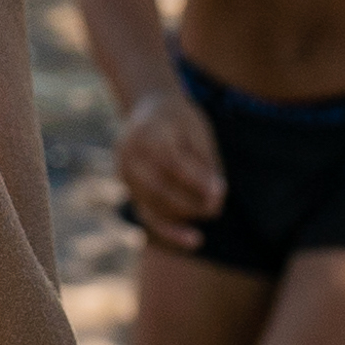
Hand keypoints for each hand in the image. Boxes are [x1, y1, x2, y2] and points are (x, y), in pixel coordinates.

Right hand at [114, 89, 225, 245]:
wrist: (149, 105)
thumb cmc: (180, 119)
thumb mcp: (198, 132)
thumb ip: (205, 164)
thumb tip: (215, 199)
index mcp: (148, 130)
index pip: (173, 163)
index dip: (198, 181)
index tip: (221, 192)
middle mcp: (128, 151)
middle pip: (158, 188)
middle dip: (189, 204)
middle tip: (217, 208)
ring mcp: (123, 169)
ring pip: (150, 205)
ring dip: (181, 219)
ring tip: (206, 222)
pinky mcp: (125, 185)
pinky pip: (146, 212)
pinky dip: (169, 229)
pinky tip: (192, 239)